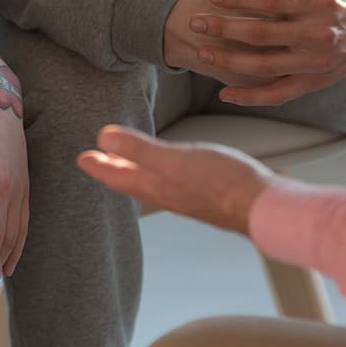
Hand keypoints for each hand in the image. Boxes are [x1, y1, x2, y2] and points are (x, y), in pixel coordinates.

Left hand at [77, 125, 278, 233]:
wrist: (263, 207)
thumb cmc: (221, 183)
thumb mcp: (174, 160)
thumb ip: (139, 150)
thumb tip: (103, 139)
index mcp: (154, 186)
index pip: (117, 177)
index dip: (98, 166)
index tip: (82, 157)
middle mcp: (167, 194)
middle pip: (131, 181)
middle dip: (112, 169)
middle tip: (95, 160)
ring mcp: (186, 195)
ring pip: (150, 183)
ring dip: (133, 171)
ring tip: (125, 163)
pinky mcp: (205, 193)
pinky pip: (170, 181)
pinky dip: (159, 172)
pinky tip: (171, 167)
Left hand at [183, 0, 345, 105]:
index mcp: (324, 3)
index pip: (274, 0)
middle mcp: (319, 35)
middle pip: (263, 33)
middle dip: (226, 28)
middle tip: (197, 23)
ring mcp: (316, 62)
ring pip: (265, 65)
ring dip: (230, 60)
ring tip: (202, 51)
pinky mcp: (315, 81)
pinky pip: (278, 93)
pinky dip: (251, 97)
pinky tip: (224, 93)